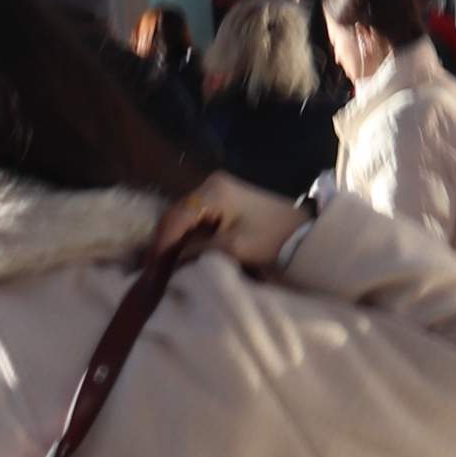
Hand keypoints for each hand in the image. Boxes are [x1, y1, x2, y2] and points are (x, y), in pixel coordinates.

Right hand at [154, 174, 313, 272]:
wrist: (306, 235)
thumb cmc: (272, 238)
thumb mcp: (234, 248)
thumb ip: (198, 252)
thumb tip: (170, 262)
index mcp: (213, 191)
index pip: (175, 217)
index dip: (160, 244)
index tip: (149, 269)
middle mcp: (211, 185)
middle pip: (177, 216)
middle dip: (164, 244)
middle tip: (151, 271)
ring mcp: (218, 192)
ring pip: (184, 219)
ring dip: (174, 243)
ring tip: (162, 267)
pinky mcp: (225, 203)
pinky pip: (197, 221)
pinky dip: (188, 239)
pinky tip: (180, 257)